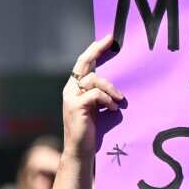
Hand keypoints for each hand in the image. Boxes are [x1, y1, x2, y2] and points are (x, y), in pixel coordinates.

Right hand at [62, 35, 123, 159]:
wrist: (81, 150)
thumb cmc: (92, 130)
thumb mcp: (97, 108)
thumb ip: (101, 94)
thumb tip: (118, 84)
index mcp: (75, 87)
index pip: (84, 63)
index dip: (94, 49)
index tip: (109, 39)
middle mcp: (70, 89)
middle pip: (83, 63)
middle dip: (97, 50)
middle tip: (111, 42)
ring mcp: (70, 97)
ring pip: (93, 79)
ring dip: (110, 88)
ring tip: (118, 101)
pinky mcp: (75, 106)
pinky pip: (94, 94)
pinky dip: (107, 100)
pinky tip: (113, 110)